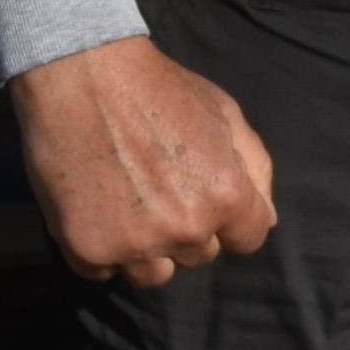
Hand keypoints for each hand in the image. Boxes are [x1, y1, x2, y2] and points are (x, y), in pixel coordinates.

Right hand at [11, 35, 280, 286]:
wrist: (82, 75)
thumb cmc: (159, 88)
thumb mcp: (225, 113)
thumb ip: (256, 168)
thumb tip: (267, 220)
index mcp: (227, 196)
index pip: (248, 239)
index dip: (229, 217)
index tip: (203, 194)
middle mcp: (186, 228)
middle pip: (200, 254)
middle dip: (186, 226)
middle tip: (157, 184)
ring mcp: (135, 244)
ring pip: (154, 274)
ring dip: (146, 248)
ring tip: (126, 201)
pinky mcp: (88, 251)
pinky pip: (105, 272)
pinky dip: (101, 247)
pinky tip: (94, 205)